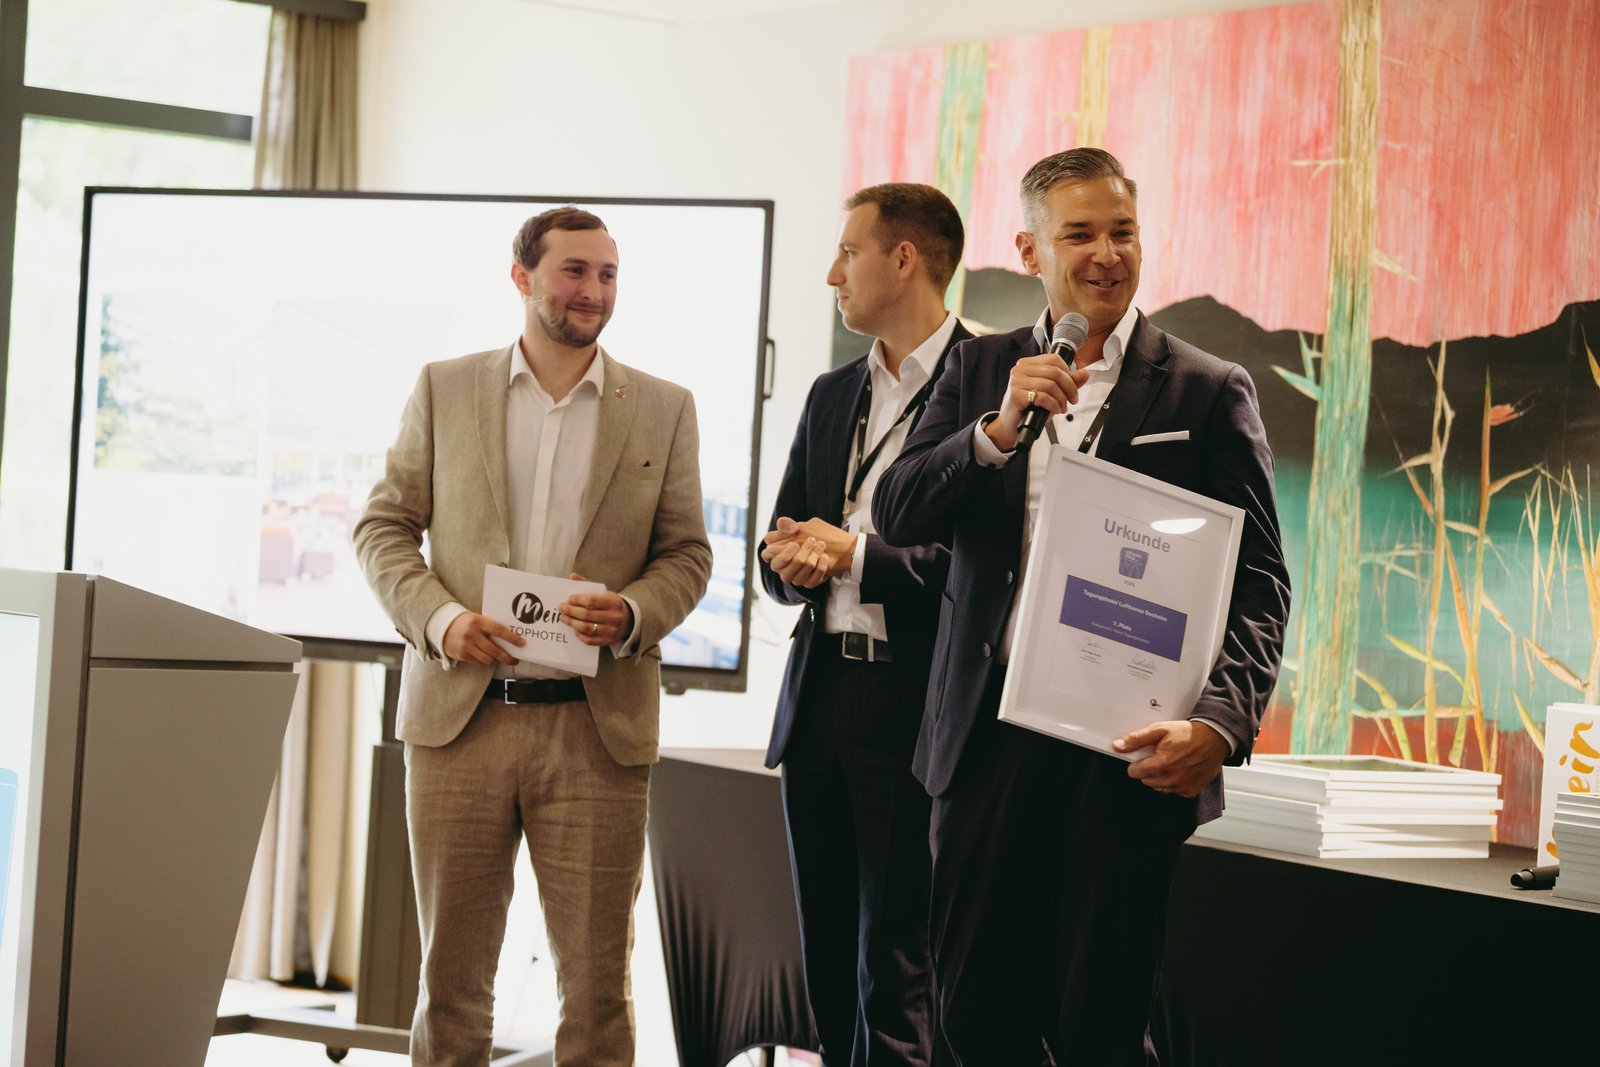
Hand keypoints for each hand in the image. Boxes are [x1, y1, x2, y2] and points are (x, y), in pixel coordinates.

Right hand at [442, 611, 522, 665]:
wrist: (442, 626)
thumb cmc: (465, 622)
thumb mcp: (477, 619)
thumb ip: (490, 627)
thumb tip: (510, 638)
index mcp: (478, 622)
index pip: (499, 631)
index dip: (512, 638)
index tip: (522, 644)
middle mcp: (472, 634)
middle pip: (494, 650)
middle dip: (507, 657)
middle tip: (514, 660)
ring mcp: (466, 646)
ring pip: (487, 659)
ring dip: (495, 660)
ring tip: (498, 658)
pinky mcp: (461, 655)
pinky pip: (478, 662)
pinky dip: (484, 661)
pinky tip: (485, 657)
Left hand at [560, 573, 634, 646]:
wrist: (628, 620)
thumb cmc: (611, 604)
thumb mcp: (604, 592)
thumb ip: (588, 584)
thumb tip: (572, 576)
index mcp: (613, 602)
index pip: (591, 601)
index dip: (577, 600)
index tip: (568, 599)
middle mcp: (614, 617)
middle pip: (586, 615)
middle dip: (570, 611)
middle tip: (561, 608)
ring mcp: (611, 631)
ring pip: (586, 628)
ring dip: (571, 622)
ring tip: (563, 617)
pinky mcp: (607, 641)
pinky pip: (589, 640)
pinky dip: (579, 634)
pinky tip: (573, 628)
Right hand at [761, 534, 832, 588]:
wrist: (831, 547)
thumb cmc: (808, 536)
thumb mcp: (796, 527)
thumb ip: (785, 524)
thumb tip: (792, 529)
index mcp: (774, 555)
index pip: (766, 555)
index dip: (781, 551)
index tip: (795, 544)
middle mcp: (783, 570)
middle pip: (786, 564)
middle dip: (801, 551)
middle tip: (812, 540)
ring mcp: (795, 578)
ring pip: (799, 572)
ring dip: (813, 556)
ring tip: (821, 544)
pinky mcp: (808, 583)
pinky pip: (813, 580)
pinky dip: (820, 566)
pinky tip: (824, 556)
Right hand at [986, 352, 1090, 450]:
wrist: (1010, 426)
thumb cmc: (1028, 408)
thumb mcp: (1051, 393)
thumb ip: (1067, 382)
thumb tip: (1084, 373)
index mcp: (1028, 364)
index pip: (1054, 359)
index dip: (1068, 372)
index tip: (1072, 386)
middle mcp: (1020, 369)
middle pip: (1054, 372)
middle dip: (1069, 388)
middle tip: (1072, 399)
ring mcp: (1017, 381)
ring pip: (1050, 384)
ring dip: (1061, 399)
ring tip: (1062, 407)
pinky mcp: (1016, 394)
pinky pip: (1043, 396)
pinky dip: (1053, 405)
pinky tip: (1054, 410)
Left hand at [1114, 719, 1229, 798]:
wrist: (1214, 739)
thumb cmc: (1188, 734)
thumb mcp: (1160, 729)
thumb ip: (1137, 739)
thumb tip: (1118, 745)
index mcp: (1162, 763)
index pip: (1135, 772)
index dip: (1136, 763)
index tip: (1142, 757)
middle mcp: (1172, 778)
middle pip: (1146, 780)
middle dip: (1148, 770)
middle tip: (1159, 757)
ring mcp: (1182, 786)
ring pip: (1158, 787)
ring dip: (1160, 777)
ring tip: (1170, 762)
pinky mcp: (1190, 791)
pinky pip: (1173, 791)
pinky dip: (1173, 782)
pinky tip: (1179, 770)